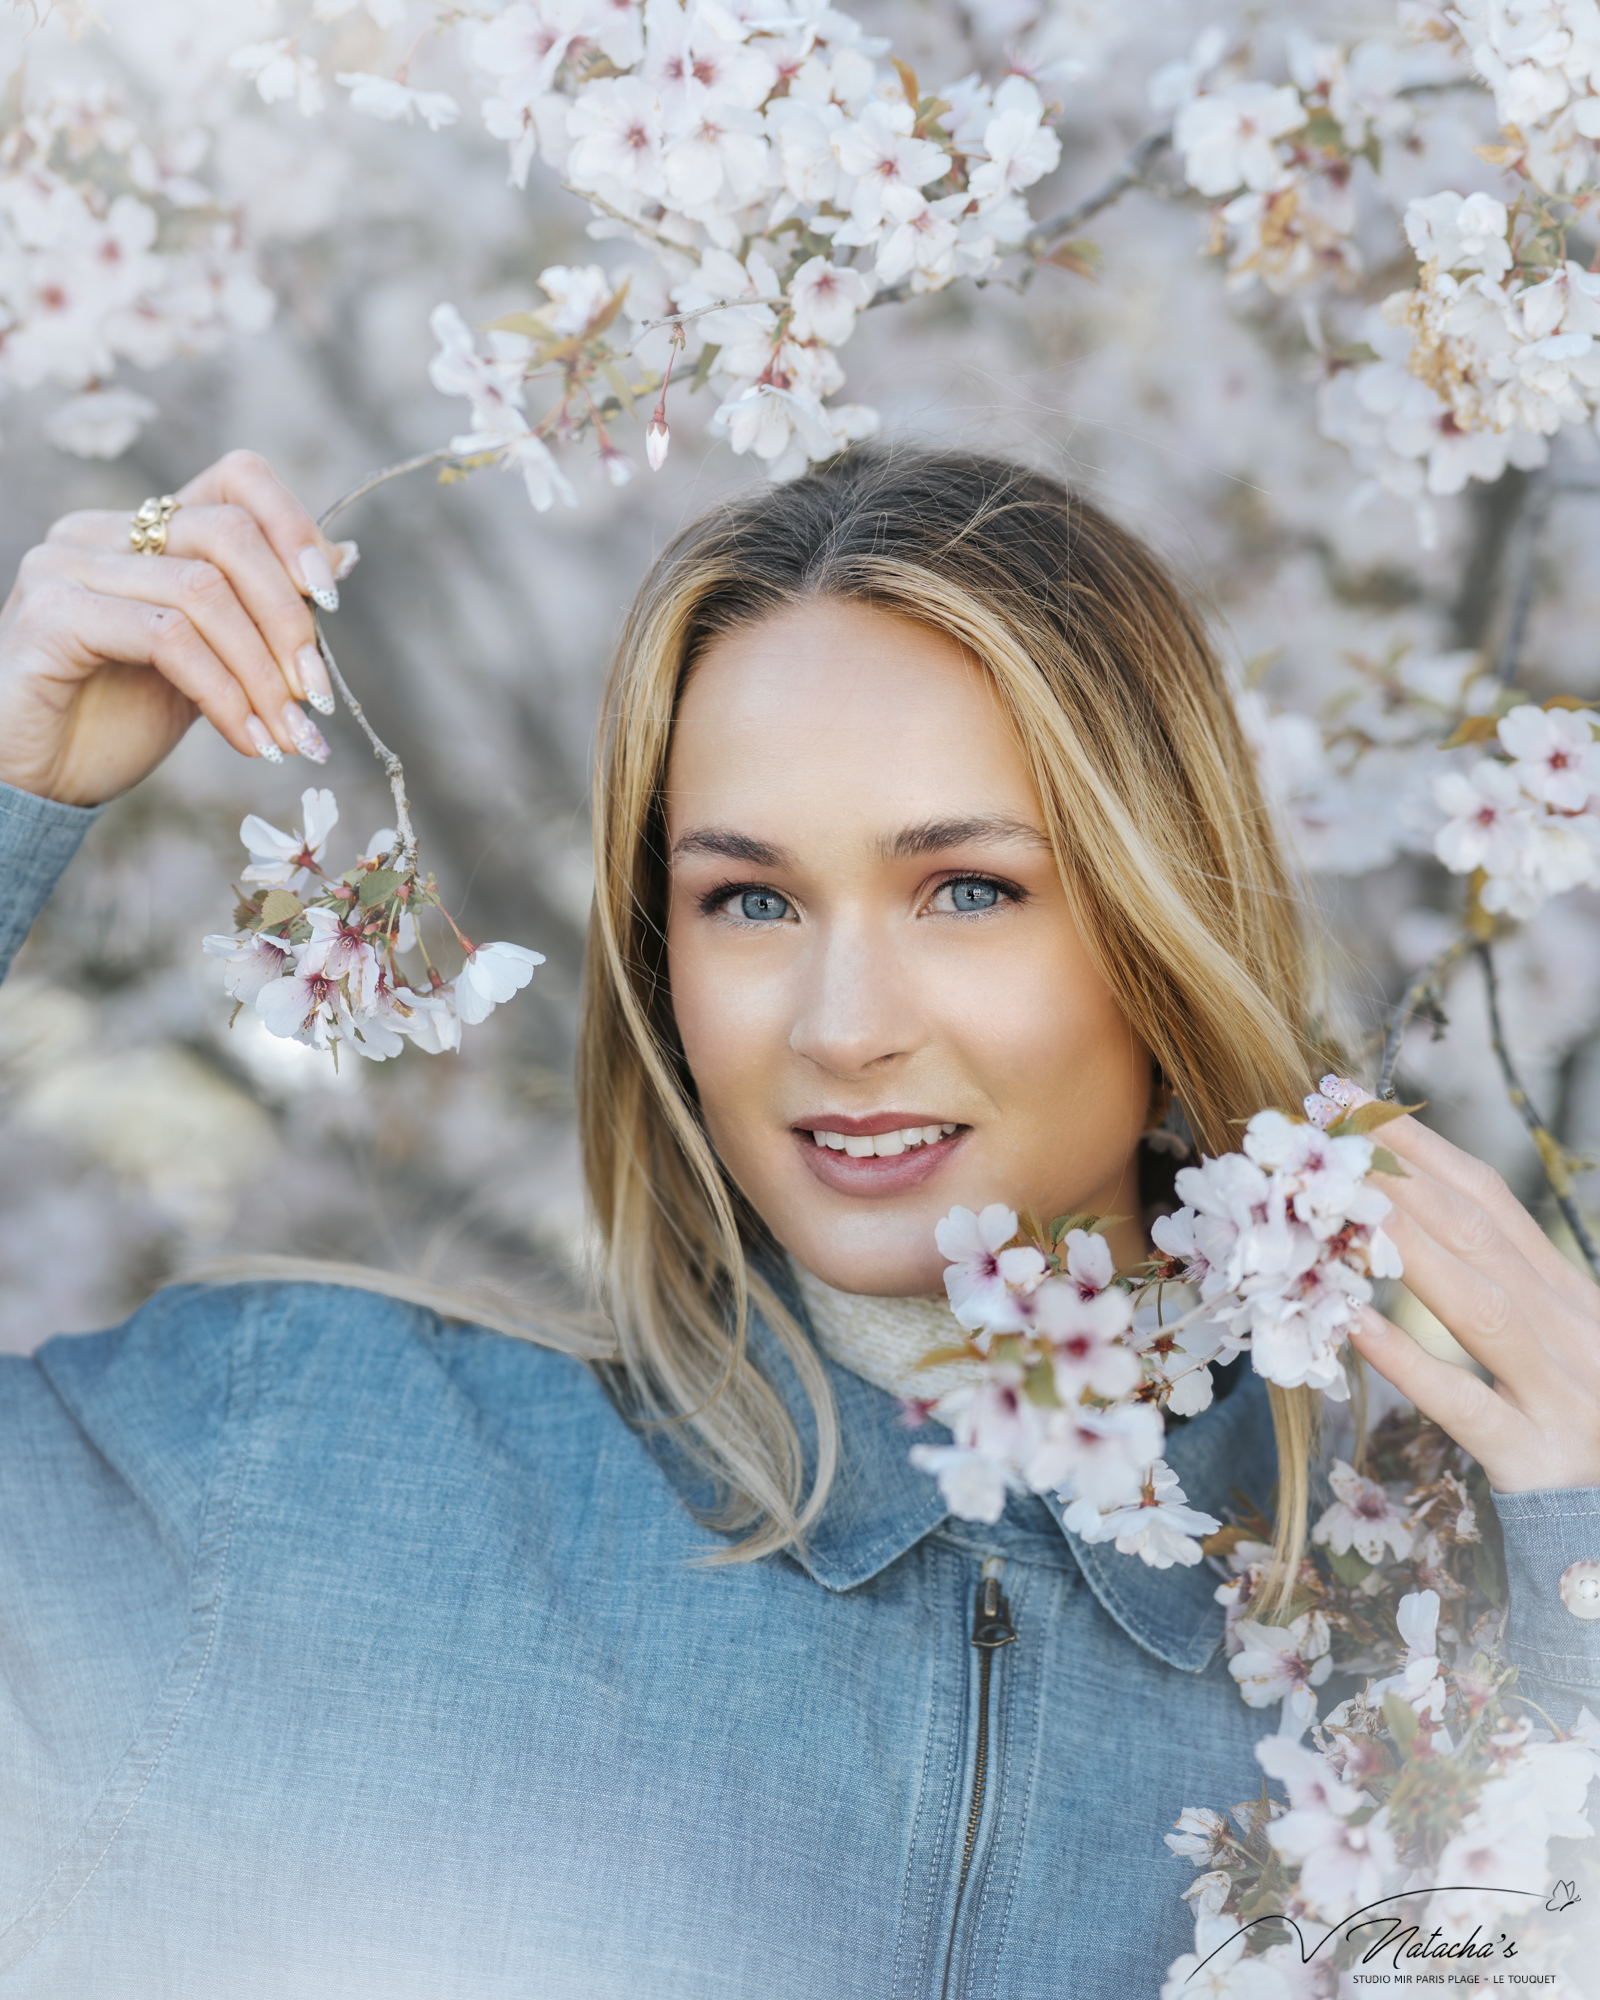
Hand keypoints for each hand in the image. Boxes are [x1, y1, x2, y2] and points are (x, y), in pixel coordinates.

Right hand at [0, 449, 353, 806]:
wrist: (35, 782)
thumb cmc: (116, 722)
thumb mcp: (211, 663)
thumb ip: (261, 612)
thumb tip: (342, 558)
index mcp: (143, 531)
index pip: (236, 479)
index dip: (294, 527)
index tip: (330, 599)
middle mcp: (99, 532)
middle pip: (229, 535)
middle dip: (290, 620)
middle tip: (318, 695)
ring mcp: (66, 567)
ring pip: (203, 592)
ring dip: (263, 675)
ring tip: (289, 734)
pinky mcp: (51, 616)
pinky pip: (166, 638)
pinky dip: (223, 694)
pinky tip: (249, 740)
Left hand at [1349, 1113, 1599, 1492]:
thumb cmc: (1585, 1427)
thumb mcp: (1564, 1343)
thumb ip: (1508, 1288)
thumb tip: (1420, 1222)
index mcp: (1571, 1296)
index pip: (1492, 1203)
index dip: (1423, 1149)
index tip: (1355, 1104)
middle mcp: (1572, 1331)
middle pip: (1481, 1236)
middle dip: (1402, 1175)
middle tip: (1327, 1129)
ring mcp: (1560, 1394)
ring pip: (1479, 1305)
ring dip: (1408, 1246)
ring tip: (1341, 1203)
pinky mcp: (1537, 1459)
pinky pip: (1466, 1405)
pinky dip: (1411, 1362)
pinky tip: (1355, 1325)